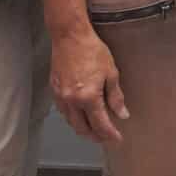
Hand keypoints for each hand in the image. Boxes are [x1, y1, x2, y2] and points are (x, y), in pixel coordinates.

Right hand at [50, 27, 128, 142]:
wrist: (70, 36)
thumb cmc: (91, 50)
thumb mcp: (111, 72)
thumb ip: (116, 97)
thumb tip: (121, 114)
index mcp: (89, 97)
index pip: (100, 124)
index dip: (110, 134)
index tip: (117, 139)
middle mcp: (72, 101)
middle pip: (83, 129)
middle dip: (95, 136)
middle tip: (105, 136)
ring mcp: (61, 96)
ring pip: (71, 122)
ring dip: (83, 128)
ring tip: (94, 127)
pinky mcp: (54, 90)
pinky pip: (63, 111)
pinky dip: (73, 117)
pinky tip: (80, 113)